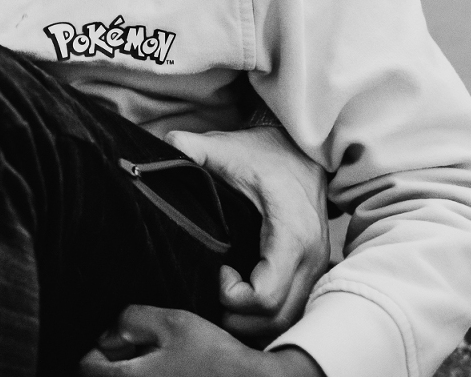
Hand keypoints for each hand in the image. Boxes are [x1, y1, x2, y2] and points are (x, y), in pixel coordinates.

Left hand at [79, 306, 324, 376]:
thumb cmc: (214, 356)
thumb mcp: (173, 323)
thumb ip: (131, 320)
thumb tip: (110, 335)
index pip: (86, 366)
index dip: (99, 349)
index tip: (119, 341)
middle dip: (113, 366)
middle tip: (136, 351)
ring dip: (134, 374)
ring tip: (158, 364)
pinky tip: (173, 374)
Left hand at [166, 125, 328, 340]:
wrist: (303, 150)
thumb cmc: (265, 151)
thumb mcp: (227, 148)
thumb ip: (191, 150)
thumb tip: (155, 150)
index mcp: (291, 235)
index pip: (264, 297)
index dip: (232, 297)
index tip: (216, 271)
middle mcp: (310, 259)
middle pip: (276, 319)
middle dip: (237, 319)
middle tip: (209, 295)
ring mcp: (316, 268)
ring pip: (286, 321)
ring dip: (251, 323)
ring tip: (221, 301)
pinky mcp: (313, 271)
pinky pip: (292, 310)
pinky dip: (265, 317)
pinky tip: (240, 303)